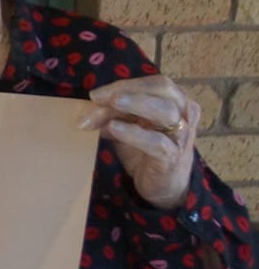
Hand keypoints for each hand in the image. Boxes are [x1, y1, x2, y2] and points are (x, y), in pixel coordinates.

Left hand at [79, 78, 200, 209]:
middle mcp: (184, 112)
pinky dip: (135, 133)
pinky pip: (157, 141)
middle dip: (128, 89)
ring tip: (112, 104)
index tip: (95, 94)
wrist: (162, 185)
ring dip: (135, 104)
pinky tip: (114, 128)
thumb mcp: (125, 128)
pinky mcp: (172, 156)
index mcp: (175, 100)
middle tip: (99, 97)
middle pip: (162, 88)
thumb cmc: (145, 151)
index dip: (124, 84)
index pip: (153, 83)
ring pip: (165, 110)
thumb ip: (109, 116)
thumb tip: (84, 112)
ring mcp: (181, 134)